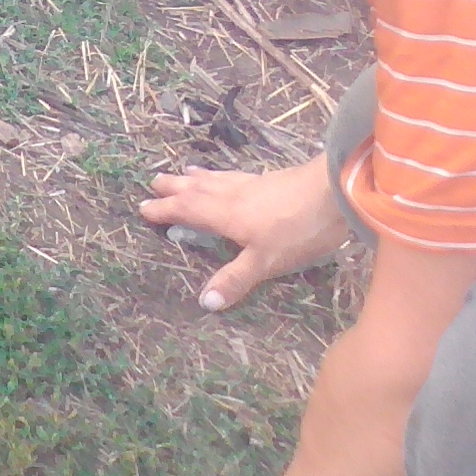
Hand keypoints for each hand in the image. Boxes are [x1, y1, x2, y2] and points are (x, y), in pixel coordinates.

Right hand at [139, 154, 348, 310]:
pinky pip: (230, 176)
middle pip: (195, 189)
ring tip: (182, 174)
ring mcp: (250, 184)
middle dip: (173, 188)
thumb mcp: (266, 261)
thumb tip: (204, 301)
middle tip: (153, 183)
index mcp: (224, 214)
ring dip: (193, 178)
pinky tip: (226, 176)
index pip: (186, 210)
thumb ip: (235, 278)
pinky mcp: (267, 180)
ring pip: (213, 179)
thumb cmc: (297, 229)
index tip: (143, 209)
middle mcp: (230, 195)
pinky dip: (217, 174)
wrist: (333, 192)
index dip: (164, 210)